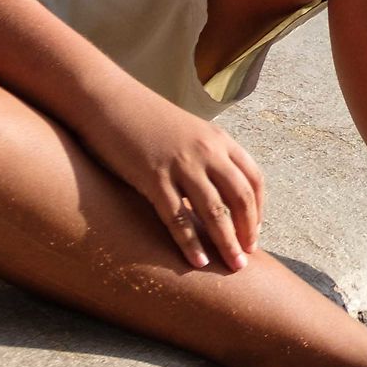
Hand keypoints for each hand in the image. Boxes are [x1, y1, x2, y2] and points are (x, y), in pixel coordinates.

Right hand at [85, 94, 267, 270]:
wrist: (108, 101)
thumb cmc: (145, 120)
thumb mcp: (187, 133)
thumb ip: (206, 158)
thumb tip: (216, 192)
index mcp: (219, 140)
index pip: (253, 179)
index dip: (258, 209)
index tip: (254, 232)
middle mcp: (207, 151)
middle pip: (241, 197)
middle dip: (248, 230)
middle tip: (247, 256)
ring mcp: (181, 164)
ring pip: (215, 211)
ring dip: (227, 242)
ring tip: (233, 266)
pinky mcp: (153, 177)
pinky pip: (177, 217)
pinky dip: (190, 242)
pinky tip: (197, 261)